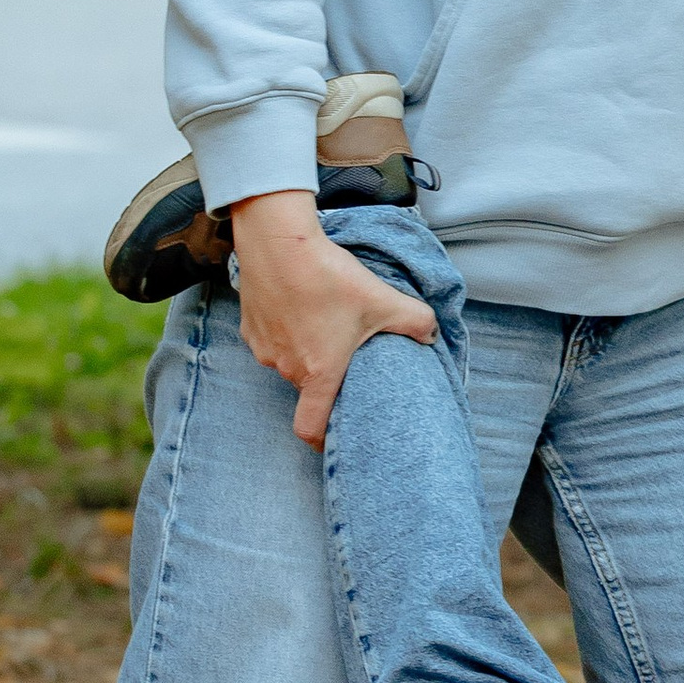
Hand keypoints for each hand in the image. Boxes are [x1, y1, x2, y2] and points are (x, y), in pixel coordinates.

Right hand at [231, 191, 436, 445]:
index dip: (322, 440)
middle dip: (326, 381)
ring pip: (289, 362)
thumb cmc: (329, 277)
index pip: (310, 428)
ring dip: (306, 352)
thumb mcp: (383, 299)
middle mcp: (287, 368)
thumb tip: (432, 334)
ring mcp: (264, 348)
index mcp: (319, 373)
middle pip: (307, 389)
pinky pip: (271, 340)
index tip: (335, 436)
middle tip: (347, 358)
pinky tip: (302, 306)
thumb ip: (416, 322)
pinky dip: (287, 331)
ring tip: (325, 324)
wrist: (278, 242)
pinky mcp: (250, 326)